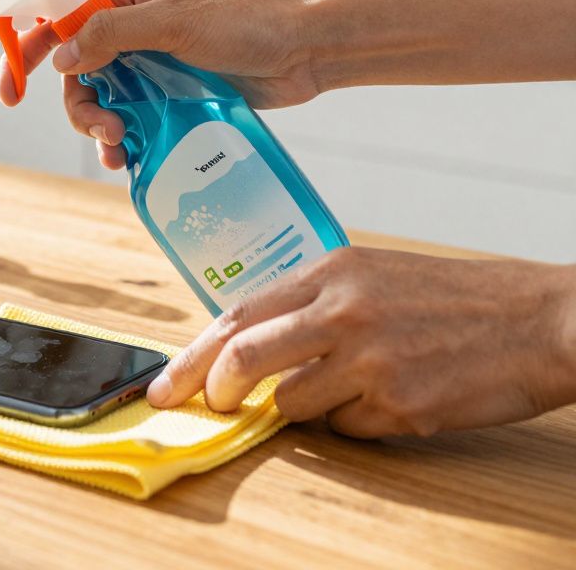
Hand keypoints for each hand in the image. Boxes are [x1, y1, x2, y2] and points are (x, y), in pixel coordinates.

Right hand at [0, 0, 324, 169]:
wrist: (308, 47)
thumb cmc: (248, 20)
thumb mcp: (174, 22)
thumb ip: (111, 36)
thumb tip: (59, 58)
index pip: (57, 20)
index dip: (26, 52)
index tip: (10, 91)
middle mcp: (132, 30)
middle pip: (75, 73)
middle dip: (80, 107)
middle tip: (106, 132)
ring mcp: (153, 64)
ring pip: (102, 102)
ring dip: (101, 130)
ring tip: (122, 150)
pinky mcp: (174, 95)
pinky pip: (134, 121)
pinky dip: (127, 143)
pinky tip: (132, 161)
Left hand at [144, 247, 575, 437]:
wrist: (543, 320)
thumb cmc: (458, 299)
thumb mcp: (375, 277)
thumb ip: (312, 306)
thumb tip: (247, 348)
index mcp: (332, 272)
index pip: (237, 315)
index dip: (193, 355)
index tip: (165, 384)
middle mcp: (343, 312)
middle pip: (243, 359)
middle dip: (215, 391)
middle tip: (214, 407)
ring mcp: (370, 360)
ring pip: (291, 405)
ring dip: (305, 409)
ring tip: (353, 387)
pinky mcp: (400, 405)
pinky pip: (348, 430)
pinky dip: (358, 424)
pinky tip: (397, 398)